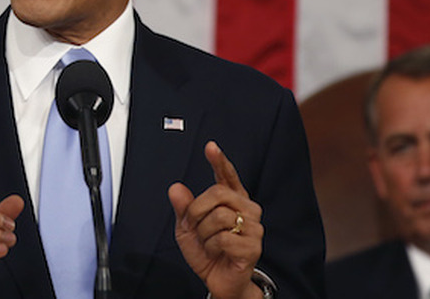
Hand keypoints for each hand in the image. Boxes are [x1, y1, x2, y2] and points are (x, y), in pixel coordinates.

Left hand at [168, 141, 263, 298]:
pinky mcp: (253, 246)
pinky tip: (216, 252)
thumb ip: (183, 207)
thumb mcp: (187, 228)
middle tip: (194, 226)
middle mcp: (247, 209)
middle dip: (197, 210)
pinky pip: (223, 238)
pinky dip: (211, 246)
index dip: (219, 161)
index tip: (210, 147)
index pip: (227, 176)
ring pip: (218, 216)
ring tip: (208, 243)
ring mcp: (253, 227)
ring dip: (203, 232)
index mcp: (232, 201)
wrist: (219, 281)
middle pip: (217, 193)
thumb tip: (176, 188)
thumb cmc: (207, 252)